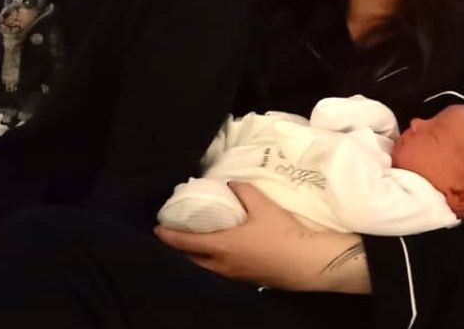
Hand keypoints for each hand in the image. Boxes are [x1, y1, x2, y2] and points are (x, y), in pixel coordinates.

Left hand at [154, 182, 370, 293]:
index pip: (187, 242)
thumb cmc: (282, 233)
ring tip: (195, 243)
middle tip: (175, 235)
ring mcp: (235, 275)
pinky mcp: (247, 280)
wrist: (306, 262)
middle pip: (192, 259)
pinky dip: (212, 262)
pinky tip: (221, 253)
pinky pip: (221, 272)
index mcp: (222, 246)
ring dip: (197, 256)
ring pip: (207, 268)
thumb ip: (244, 191)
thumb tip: (231, 184)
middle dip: (181, 248)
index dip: (170, 236)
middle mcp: (223, 265)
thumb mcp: (263, 206)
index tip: (157, 229)